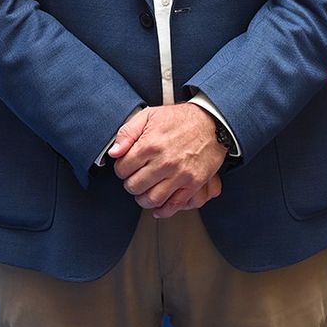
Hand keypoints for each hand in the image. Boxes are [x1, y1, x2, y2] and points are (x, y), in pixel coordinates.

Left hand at [110, 103, 227, 211]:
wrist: (213, 121)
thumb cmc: (180, 118)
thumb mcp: (149, 115)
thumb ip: (127, 133)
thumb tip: (113, 153)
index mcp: (149, 145)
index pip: (122, 170)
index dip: (122, 169)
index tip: (129, 166)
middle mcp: (163, 162)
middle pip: (134, 186)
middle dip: (131, 184)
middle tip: (137, 179)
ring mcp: (179, 174)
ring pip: (151, 199)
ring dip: (144, 199)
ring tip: (146, 192)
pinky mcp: (194, 182)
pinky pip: (174, 205)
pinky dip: (163, 211)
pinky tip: (158, 207)